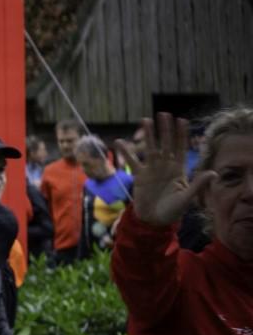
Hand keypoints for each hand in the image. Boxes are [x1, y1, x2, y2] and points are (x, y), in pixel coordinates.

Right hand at [129, 113, 208, 227]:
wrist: (154, 220)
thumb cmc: (173, 211)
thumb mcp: (187, 198)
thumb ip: (198, 184)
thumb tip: (214, 173)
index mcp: (178, 169)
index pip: (181, 148)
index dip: (182, 135)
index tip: (182, 120)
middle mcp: (165, 165)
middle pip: (165, 144)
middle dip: (165, 129)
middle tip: (163, 114)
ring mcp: (152, 169)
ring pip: (150, 148)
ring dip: (148, 135)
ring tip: (145, 120)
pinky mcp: (139, 175)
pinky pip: (132, 161)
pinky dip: (126, 152)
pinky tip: (120, 141)